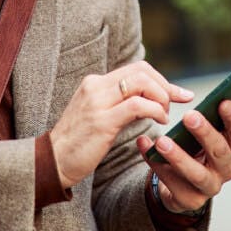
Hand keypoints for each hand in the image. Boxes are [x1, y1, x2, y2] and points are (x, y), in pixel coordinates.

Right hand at [50, 61, 193, 188]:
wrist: (52, 161)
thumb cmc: (79, 143)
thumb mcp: (98, 115)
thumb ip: (119, 103)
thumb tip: (149, 100)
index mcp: (95, 83)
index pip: (136, 69)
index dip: (161, 79)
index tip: (179, 93)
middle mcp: (95, 86)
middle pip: (142, 71)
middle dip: (166, 86)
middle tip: (177, 103)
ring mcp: (97, 102)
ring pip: (141, 83)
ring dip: (161, 97)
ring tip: (165, 115)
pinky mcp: (102, 121)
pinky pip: (137, 105)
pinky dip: (155, 110)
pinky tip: (159, 121)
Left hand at [136, 100, 230, 212]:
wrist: (184, 185)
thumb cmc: (199, 152)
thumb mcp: (213, 134)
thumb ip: (226, 119)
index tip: (223, 102)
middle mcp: (226, 169)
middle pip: (219, 152)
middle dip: (205, 133)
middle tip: (190, 116)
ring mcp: (208, 187)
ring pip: (195, 173)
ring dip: (178, 156)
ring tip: (162, 141)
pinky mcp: (189, 199)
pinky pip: (170, 181)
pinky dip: (155, 163)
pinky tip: (145, 146)